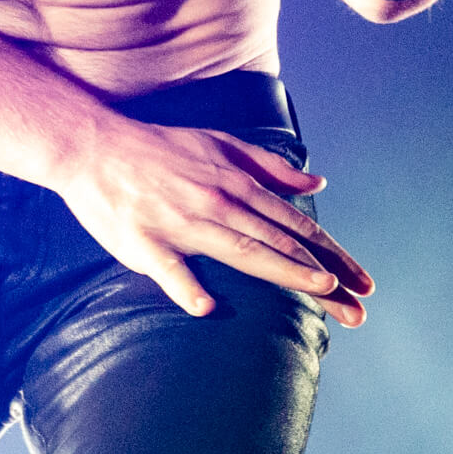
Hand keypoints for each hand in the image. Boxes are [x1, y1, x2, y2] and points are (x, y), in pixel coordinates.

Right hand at [52, 116, 373, 326]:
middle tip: (358, 309)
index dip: (331, 254)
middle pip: (279, 242)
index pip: (293, 224)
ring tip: (319, 290)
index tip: (361, 282)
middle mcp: (216, 202)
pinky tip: (206, 307)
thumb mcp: (219, 143)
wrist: (91, 146)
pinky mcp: (144, 241)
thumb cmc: (157, 148)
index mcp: (234, 183)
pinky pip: (169, 269)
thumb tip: (316, 183)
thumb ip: (269, 165)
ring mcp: (181, 223)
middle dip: (324, 275)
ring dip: (283, 270)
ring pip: (241, 250)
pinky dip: (187, 288)